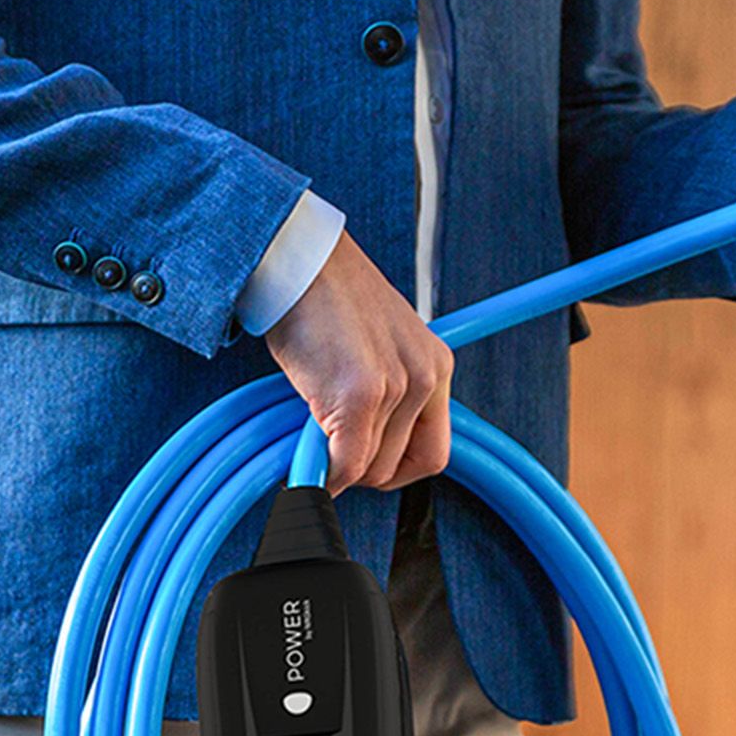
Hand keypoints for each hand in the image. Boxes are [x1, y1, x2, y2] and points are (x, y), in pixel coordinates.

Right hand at [264, 233, 451, 492]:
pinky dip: (321, 473)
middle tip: (326, 448)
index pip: (432, 454)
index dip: (394, 470)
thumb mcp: (375, 347)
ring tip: (310, 433)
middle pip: (396, 467)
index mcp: (435, 366)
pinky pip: (344, 464)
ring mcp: (396, 387)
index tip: (363, 465)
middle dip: (357, 469)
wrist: (300, 262)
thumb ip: (383, 397)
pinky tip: (303, 460)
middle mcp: (425, 377)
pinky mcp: (360, 395)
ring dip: (334, 464)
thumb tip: (358, 458)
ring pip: (367, 468)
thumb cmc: (325, 300)